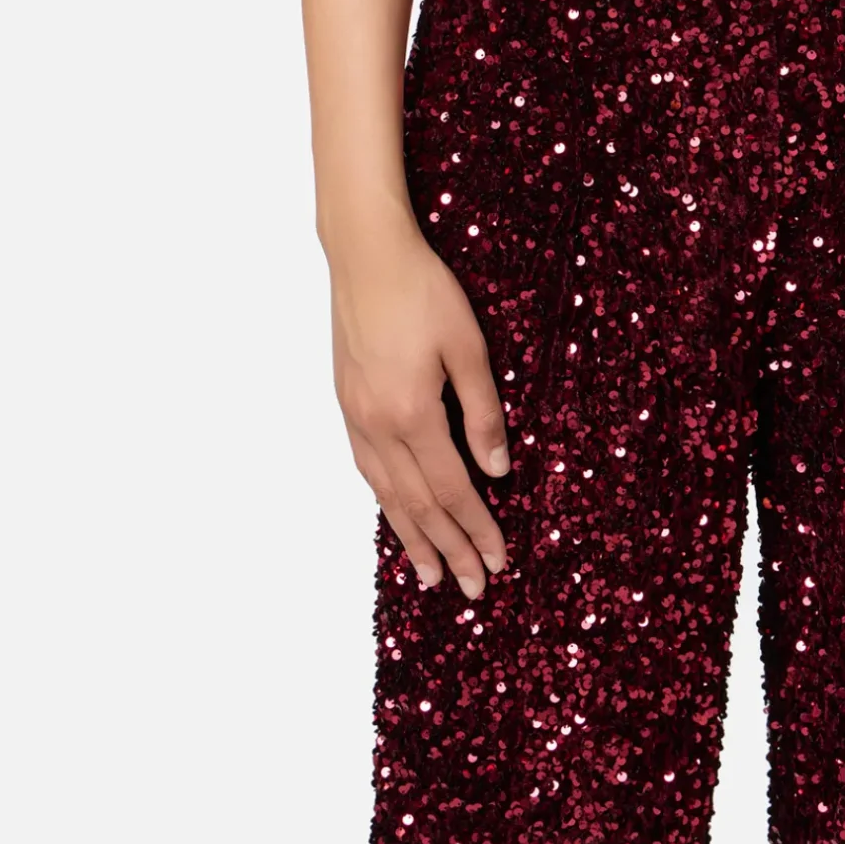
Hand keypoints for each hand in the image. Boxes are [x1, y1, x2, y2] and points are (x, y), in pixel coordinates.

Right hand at [329, 216, 512, 597]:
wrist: (365, 254)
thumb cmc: (424, 290)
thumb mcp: (468, 345)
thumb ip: (483, 412)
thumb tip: (497, 470)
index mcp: (413, 414)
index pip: (451, 488)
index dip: (476, 527)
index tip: (497, 560)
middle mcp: (378, 425)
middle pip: (418, 503)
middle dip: (449, 548)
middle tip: (472, 588)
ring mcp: (356, 417)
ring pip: (386, 493)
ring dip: (412, 537)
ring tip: (432, 574)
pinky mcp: (346, 403)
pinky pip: (367, 469)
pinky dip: (385, 501)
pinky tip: (396, 513)